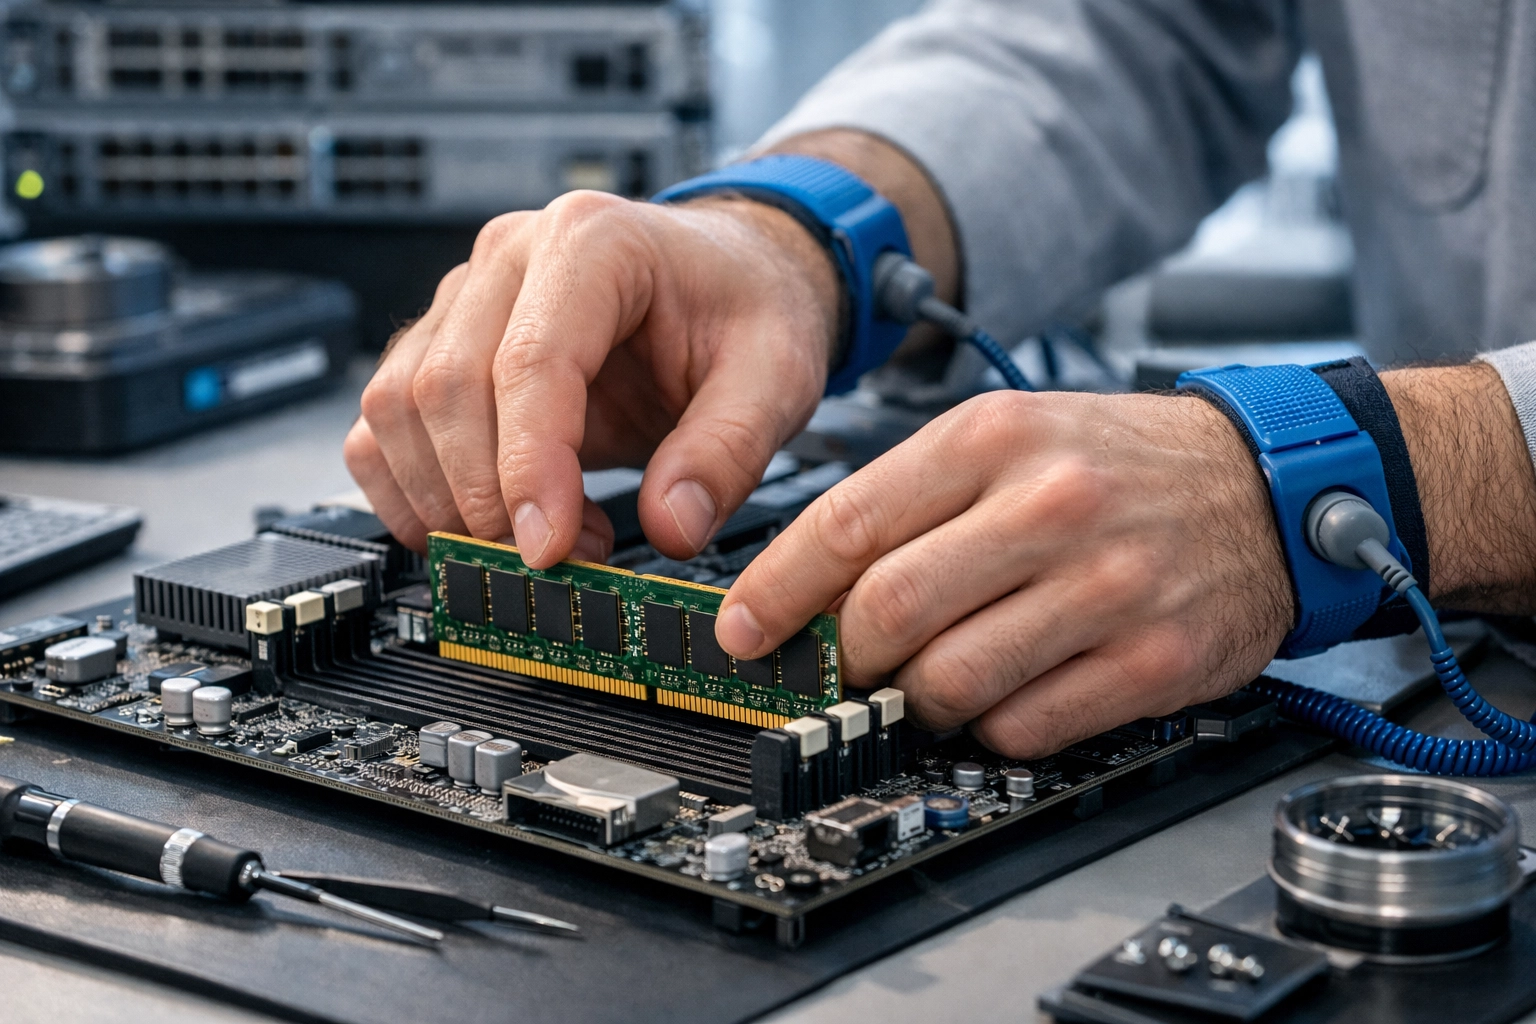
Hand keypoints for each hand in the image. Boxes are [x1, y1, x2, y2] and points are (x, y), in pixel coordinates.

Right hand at [343, 190, 839, 565]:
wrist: (727, 277)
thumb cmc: (745, 306)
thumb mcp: (776, 375)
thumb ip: (728, 451)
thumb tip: (671, 526)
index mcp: (592, 242)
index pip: (528, 361)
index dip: (529, 467)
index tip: (549, 546)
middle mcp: (510, 258)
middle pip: (445, 388)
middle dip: (486, 499)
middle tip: (557, 560)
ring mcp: (464, 299)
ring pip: (397, 409)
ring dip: (450, 502)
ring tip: (547, 540)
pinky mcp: (440, 344)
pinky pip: (382, 424)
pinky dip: (412, 492)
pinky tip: (483, 528)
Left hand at [715, 390, 1293, 756]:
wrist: (1267, 485)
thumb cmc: (1121, 464)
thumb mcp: (1010, 438)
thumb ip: (911, 503)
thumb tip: (808, 589)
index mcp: (992, 439)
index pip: (847, 522)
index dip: (776, 591)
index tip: (740, 633)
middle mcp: (1047, 506)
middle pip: (888, 611)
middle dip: (844, 657)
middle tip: (840, 667)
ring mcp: (1104, 586)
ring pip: (949, 680)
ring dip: (917, 697)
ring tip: (930, 678)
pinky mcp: (1150, 660)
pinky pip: (1026, 724)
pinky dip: (993, 725)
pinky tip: (1005, 693)